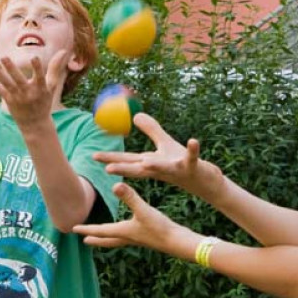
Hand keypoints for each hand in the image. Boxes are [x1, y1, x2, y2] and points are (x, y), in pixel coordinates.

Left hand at [0, 51, 68, 127]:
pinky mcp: (7, 99)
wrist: (35, 124)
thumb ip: (56, 67)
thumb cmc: (44, 101)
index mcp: (40, 88)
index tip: (34, 58)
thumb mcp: (52, 86)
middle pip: (18, 79)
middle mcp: (27, 92)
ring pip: (4, 82)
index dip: (37, 68)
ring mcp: (16, 96)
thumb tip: (64, 50)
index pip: (39, 77)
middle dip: (11, 68)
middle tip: (4, 57)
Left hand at [72, 182, 188, 252]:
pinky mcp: (147, 238)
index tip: (74, 229)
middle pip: (107, 239)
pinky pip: (129, 237)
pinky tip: (128, 231)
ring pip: (117, 239)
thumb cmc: (160, 227)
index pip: (101, 230)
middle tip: (84, 240)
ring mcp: (138, 239)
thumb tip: (115, 185)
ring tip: (102, 237)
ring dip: (107, 238)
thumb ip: (130, 197)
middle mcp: (129, 237)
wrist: (178, 242)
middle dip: (95, 239)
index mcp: (124, 231)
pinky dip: (122, 235)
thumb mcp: (144, 210)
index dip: (87, 228)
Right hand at [93, 114, 223, 199]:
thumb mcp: (165, 145)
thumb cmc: (182, 164)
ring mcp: (176, 169)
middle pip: (140, 168)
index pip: (128, 161)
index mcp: (151, 164)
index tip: (93, 155)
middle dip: (124, 168)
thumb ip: (151, 130)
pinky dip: (193, 149)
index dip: (111, 158)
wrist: (204, 181)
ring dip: (156, 165)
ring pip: (165, 168)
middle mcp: (161, 169)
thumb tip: (136, 115)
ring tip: (146, 162)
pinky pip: (192, 157)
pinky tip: (193, 141)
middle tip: (108, 168)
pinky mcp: (193, 167)